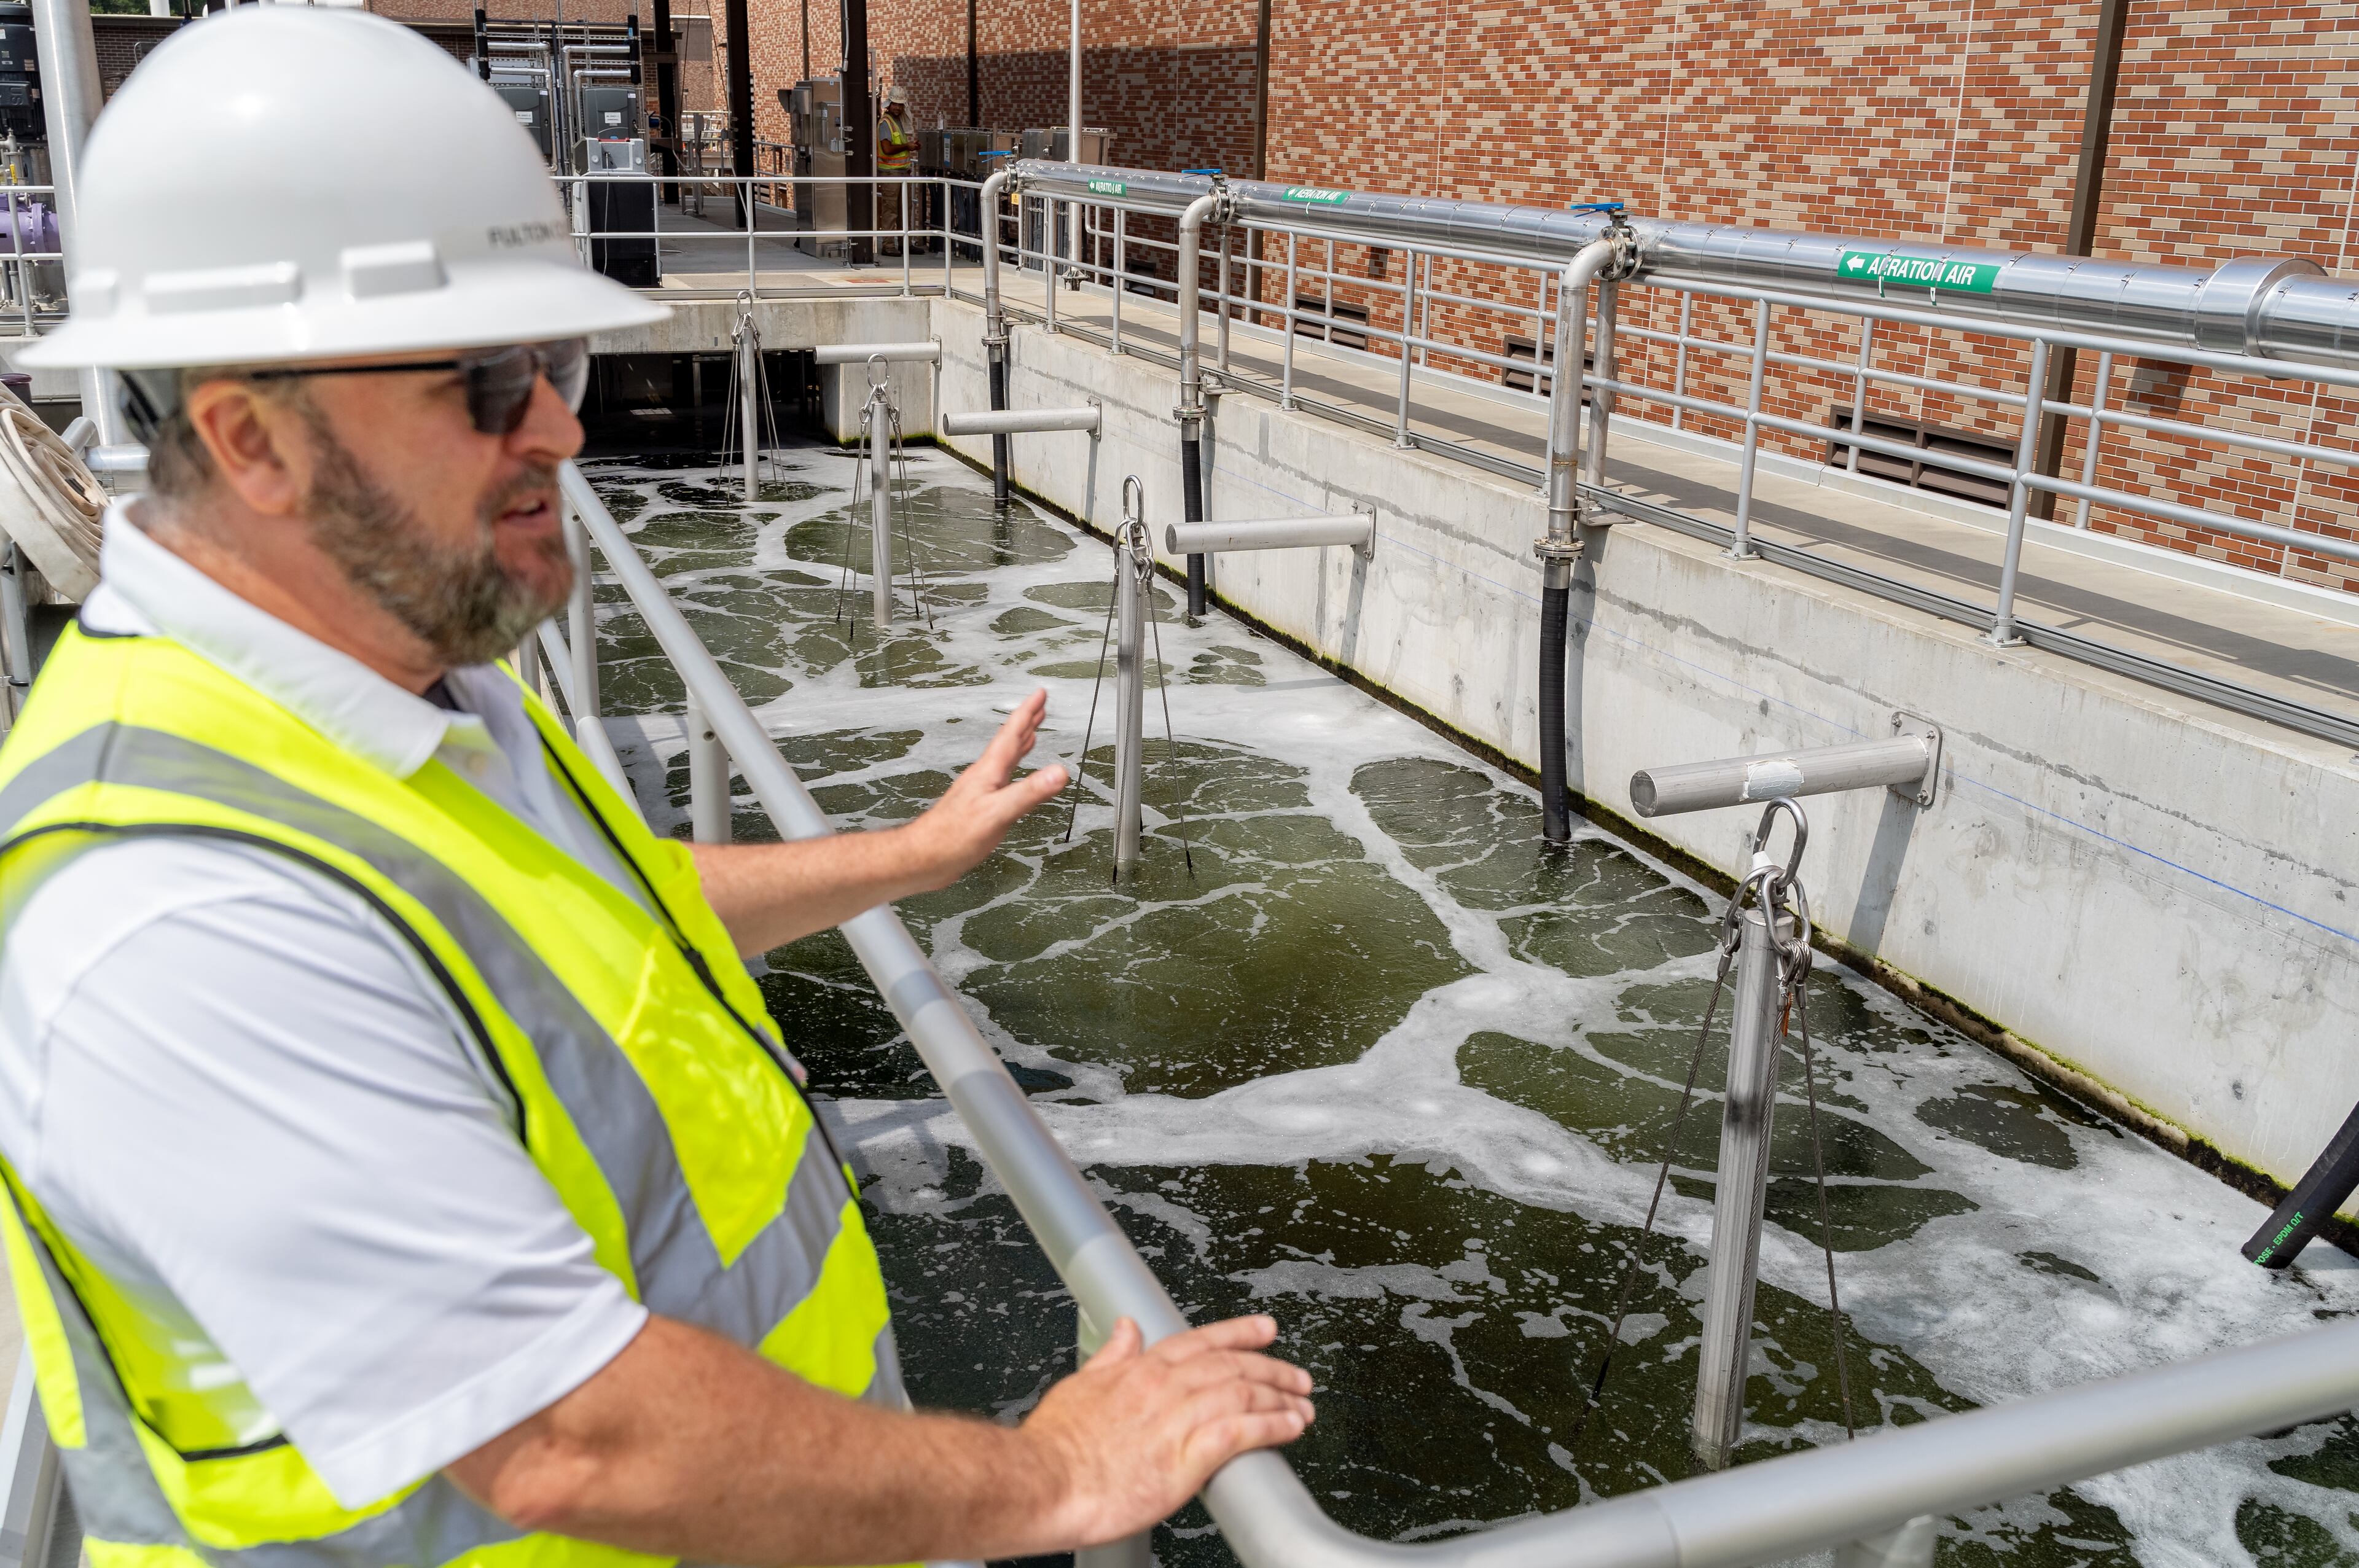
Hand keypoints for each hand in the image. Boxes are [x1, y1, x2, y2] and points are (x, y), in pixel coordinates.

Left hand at [901, 689, 1067, 891]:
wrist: (924, 858)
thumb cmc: (953, 836)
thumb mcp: (998, 813)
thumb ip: (1029, 792)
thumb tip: (1059, 772)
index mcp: (989, 772)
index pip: (1011, 735)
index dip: (1027, 713)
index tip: (1040, 694)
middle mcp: (984, 777)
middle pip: (1009, 742)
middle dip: (1026, 722)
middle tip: (1040, 706)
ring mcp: (980, 791)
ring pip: (1005, 760)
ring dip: (1020, 744)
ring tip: (1032, 733)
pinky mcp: (979, 807)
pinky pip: (1002, 779)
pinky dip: (1013, 769)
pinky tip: (1014, 776)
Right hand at [1019, 1315, 1314, 1548]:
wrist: (1041, 1482)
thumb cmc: (1053, 1445)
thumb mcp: (1080, 1386)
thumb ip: (1110, 1356)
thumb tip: (1126, 1330)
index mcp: (1140, 1369)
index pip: (1201, 1340)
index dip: (1239, 1333)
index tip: (1266, 1331)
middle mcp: (1163, 1387)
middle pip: (1232, 1365)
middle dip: (1272, 1368)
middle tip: (1298, 1376)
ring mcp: (1176, 1420)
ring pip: (1242, 1393)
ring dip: (1279, 1397)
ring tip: (1303, 1406)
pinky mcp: (1185, 1458)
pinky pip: (1240, 1433)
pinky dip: (1269, 1427)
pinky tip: (1289, 1428)